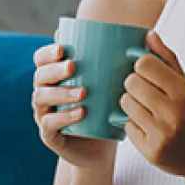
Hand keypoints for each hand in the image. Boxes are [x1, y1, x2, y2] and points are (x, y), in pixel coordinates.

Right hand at [31, 44, 116, 169]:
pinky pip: (49, 124)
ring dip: (60, 93)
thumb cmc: (106, 110)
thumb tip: (145, 35)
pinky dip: (63, 117)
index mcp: (54, 77)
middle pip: (39, 76)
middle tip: (73, 66)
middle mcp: (45, 93)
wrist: (101, 149)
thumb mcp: (110, 86)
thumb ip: (117, 63)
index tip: (63, 48)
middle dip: (54, 69)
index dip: (47, 52)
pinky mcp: (49, 135)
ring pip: (41, 98)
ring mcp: (44, 114)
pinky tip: (80, 113)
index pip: (41, 59)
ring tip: (83, 92)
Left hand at [118, 32, 184, 178]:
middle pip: (131, 82)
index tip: (149, 73)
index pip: (144, 64)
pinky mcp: (151, 151)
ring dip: (132, 104)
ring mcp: (162, 134)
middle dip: (135, 85)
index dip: (142, 66)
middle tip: (147, 93)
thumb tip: (148, 35)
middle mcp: (174, 113)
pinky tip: (150, 128)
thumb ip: (169, 61)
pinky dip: (134, 125)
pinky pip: (127, 126)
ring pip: (125, 103)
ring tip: (148, 110)